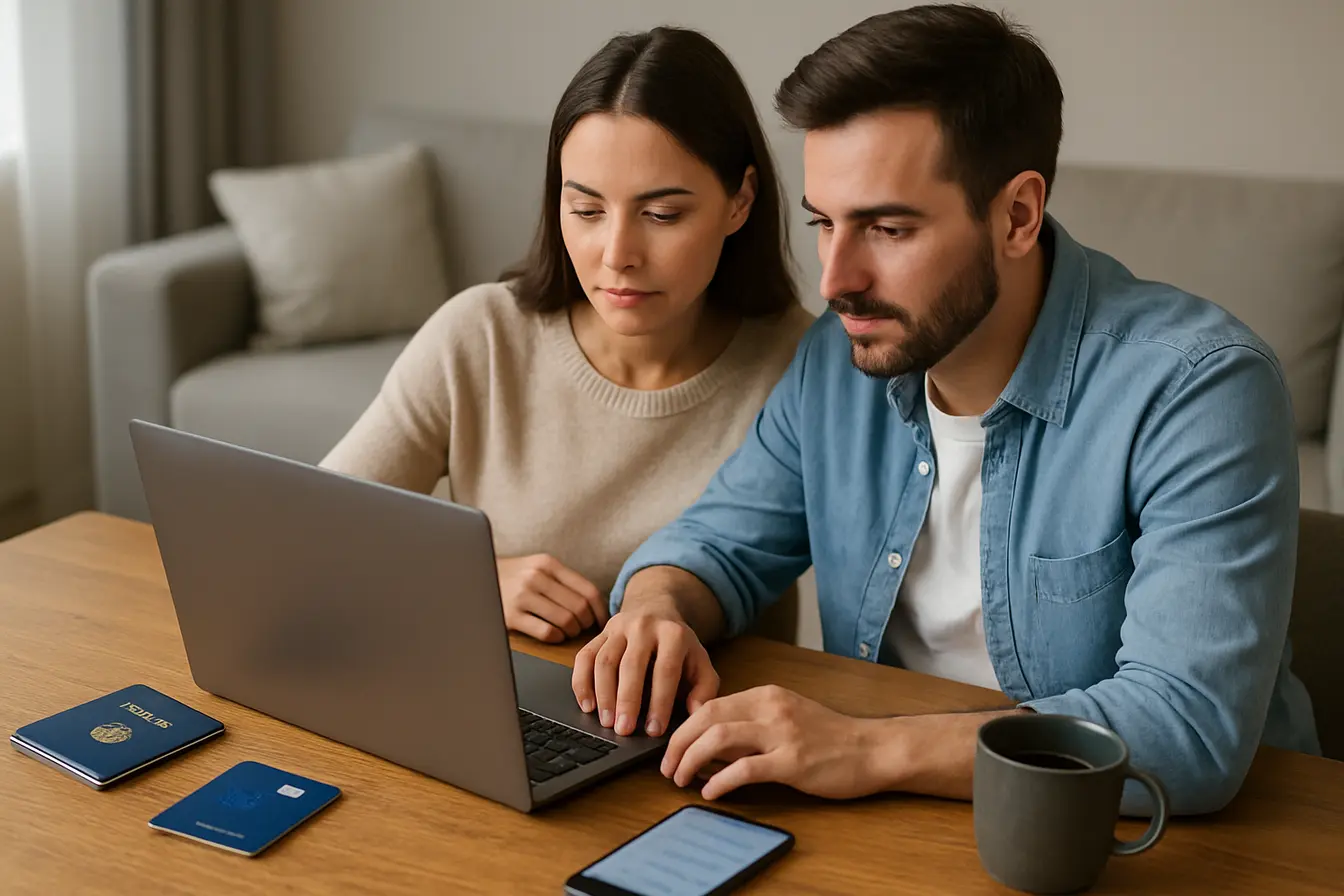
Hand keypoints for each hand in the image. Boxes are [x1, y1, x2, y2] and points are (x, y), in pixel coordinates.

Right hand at [496, 554, 607, 642]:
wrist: (476, 578)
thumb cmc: (514, 576)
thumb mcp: (537, 567)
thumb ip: (563, 580)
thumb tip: (595, 603)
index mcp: (547, 564)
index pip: (588, 589)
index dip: (600, 610)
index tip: (602, 621)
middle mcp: (536, 577)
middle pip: (579, 607)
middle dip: (586, 623)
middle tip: (582, 628)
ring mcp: (522, 597)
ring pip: (566, 621)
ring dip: (572, 632)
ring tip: (568, 632)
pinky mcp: (512, 616)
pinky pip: (547, 633)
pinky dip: (556, 638)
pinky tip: (554, 635)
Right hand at [571, 605, 718, 738]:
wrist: (657, 610)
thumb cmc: (679, 648)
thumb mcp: (700, 663)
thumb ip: (704, 688)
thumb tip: (696, 713)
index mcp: (674, 634)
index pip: (666, 670)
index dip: (660, 702)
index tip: (654, 730)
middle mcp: (644, 627)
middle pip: (631, 664)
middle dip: (627, 700)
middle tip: (624, 731)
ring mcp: (618, 627)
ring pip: (604, 660)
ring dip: (603, 694)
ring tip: (606, 722)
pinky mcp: (599, 633)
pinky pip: (585, 656)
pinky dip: (582, 682)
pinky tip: (587, 705)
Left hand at [661, 685, 886, 800]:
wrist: (873, 749)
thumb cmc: (830, 738)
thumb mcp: (786, 717)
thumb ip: (750, 725)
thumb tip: (708, 745)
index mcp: (765, 695)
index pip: (709, 705)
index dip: (683, 728)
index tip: (671, 748)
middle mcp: (770, 708)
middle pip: (706, 718)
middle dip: (678, 744)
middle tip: (666, 767)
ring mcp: (782, 734)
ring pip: (719, 738)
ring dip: (691, 760)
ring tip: (681, 779)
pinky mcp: (792, 761)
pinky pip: (744, 769)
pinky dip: (720, 781)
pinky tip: (711, 792)